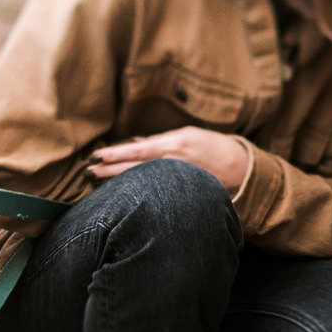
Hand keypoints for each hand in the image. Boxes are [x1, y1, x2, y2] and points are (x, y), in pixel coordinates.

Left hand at [87, 127, 248, 191]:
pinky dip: (138, 193)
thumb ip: (161, 142)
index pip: (137, 150)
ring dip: (118, 182)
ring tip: (97, 182)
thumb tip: (136, 143)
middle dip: (109, 170)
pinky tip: (123, 195)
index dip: (116, 154)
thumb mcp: (188, 136)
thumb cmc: (214, 149)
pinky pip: (155, 194)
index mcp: (173, 145)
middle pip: (134, 167)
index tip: (97, 156)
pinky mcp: (181, 195)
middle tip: (88, 171)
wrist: (242, 171)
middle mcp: (172, 163)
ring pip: (141, 182)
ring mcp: (176, 181)